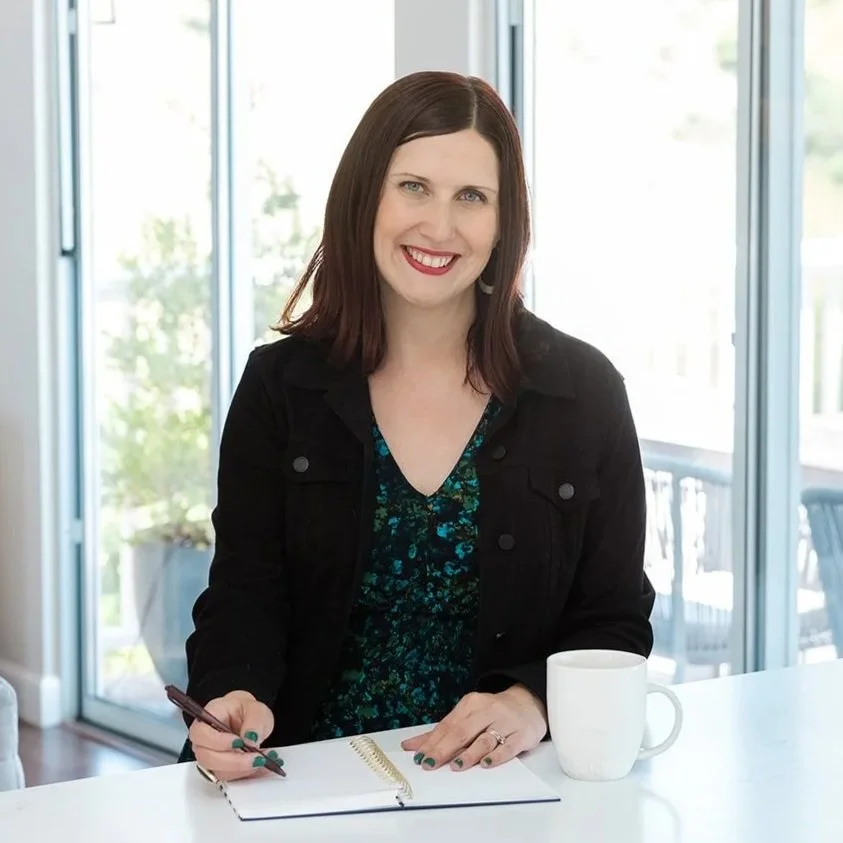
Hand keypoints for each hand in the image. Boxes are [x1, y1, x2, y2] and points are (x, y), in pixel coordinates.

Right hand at [188, 690, 276, 780]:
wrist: (249, 720)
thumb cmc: (246, 711)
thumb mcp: (256, 709)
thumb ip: (254, 721)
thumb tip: (250, 739)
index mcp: (208, 717)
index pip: (200, 733)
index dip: (217, 741)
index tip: (239, 742)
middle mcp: (204, 739)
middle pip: (207, 757)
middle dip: (234, 761)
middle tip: (255, 757)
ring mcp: (209, 756)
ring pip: (217, 771)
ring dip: (241, 769)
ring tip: (261, 759)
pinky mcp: (219, 768)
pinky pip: (228, 777)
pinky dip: (245, 774)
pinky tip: (258, 766)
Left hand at [400, 684, 546, 771]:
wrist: (529, 702)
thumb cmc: (492, 713)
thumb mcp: (467, 716)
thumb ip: (441, 732)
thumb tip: (411, 746)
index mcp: (471, 704)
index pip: (447, 725)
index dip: (432, 742)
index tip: (419, 757)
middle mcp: (487, 711)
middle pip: (462, 731)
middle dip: (444, 749)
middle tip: (430, 764)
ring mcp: (505, 722)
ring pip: (484, 739)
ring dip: (469, 753)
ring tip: (456, 766)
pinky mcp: (522, 735)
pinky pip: (508, 747)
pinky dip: (496, 756)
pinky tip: (486, 764)